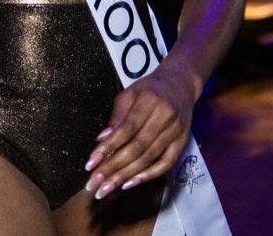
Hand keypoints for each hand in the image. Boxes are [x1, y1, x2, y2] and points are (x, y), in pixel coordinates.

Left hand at [83, 64, 194, 199]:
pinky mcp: (183, 142)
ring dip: (126, 176)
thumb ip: (117, 116)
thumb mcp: (130, 93)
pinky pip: (166, 164)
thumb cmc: (150, 89)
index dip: (108, 148)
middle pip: (137, 147)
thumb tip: (102, 140)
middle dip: (113, 168)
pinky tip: (129, 184)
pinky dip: (147, 176)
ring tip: (106, 189)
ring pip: (149, 158)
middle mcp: (165, 116)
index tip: (90, 164)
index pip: (126, 129)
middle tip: (94, 185)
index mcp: (149, 100)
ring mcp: (176, 131)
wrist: (180, 84)